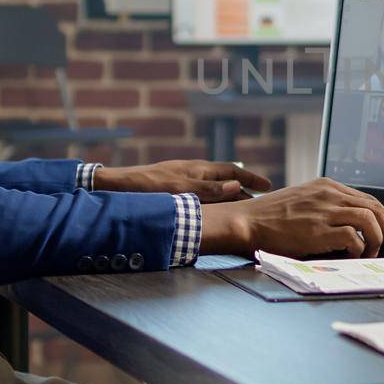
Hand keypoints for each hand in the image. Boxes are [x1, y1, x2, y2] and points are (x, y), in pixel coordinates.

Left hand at [94, 161, 272, 203]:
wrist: (114, 187)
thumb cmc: (146, 188)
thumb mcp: (179, 189)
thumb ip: (208, 190)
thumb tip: (237, 186)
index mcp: (198, 169)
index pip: (233, 171)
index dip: (251, 179)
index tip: (269, 187)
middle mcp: (192, 173)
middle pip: (225, 181)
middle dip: (243, 191)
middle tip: (260, 204)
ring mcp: (182, 181)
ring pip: (213, 189)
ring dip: (228, 199)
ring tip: (240, 211)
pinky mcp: (172, 190)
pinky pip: (200, 197)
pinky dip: (212, 204)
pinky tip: (210, 215)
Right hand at [199, 178, 383, 258]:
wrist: (247, 221)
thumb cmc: (272, 218)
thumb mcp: (304, 201)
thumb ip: (328, 207)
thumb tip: (355, 227)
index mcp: (327, 186)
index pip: (368, 199)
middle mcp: (329, 194)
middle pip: (375, 207)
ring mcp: (325, 210)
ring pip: (370, 219)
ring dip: (379, 239)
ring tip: (376, 254)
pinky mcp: (319, 228)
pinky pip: (354, 237)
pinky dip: (360, 249)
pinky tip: (356, 256)